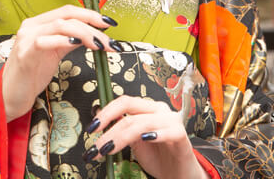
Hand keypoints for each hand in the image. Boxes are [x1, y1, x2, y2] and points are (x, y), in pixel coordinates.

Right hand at [2, 5, 116, 120]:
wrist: (9, 94)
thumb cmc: (31, 74)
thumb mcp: (54, 53)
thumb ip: (69, 41)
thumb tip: (92, 35)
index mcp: (39, 23)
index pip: (68, 10)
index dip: (90, 14)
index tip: (109, 23)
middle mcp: (32, 25)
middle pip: (67, 15)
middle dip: (93, 25)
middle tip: (110, 40)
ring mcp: (27, 38)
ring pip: (60, 25)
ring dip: (85, 34)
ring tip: (100, 45)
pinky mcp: (25, 53)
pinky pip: (45, 41)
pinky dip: (63, 40)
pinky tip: (76, 44)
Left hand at [85, 96, 208, 178]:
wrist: (178, 173)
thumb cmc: (158, 156)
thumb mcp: (133, 141)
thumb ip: (120, 128)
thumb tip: (98, 117)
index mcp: (147, 108)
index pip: (124, 102)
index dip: (106, 112)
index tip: (92, 128)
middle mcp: (159, 110)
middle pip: (130, 110)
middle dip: (109, 128)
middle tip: (97, 146)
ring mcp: (171, 121)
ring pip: (142, 122)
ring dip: (121, 137)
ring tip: (108, 149)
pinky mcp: (181, 135)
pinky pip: (169, 131)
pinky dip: (156, 134)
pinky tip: (145, 139)